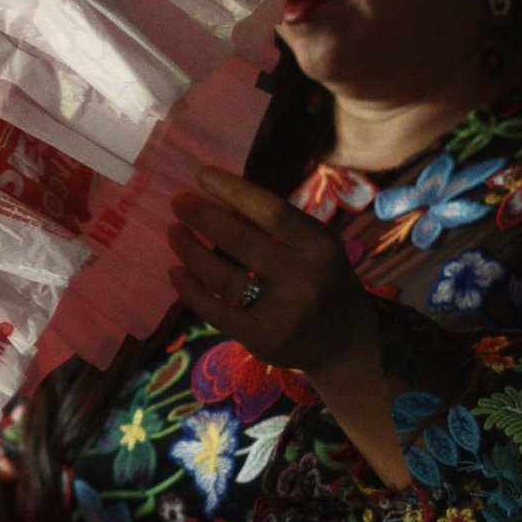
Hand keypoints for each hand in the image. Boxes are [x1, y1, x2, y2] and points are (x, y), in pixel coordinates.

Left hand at [170, 167, 372, 384]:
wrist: (347, 346)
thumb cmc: (324, 283)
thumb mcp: (315, 249)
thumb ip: (278, 228)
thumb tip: (221, 201)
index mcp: (320, 247)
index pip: (272, 212)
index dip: (234, 190)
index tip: (202, 175)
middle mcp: (304, 278)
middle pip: (242, 241)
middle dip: (203, 217)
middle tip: (178, 202)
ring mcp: (283, 313)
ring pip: (223, 277)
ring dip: (191, 251)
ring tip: (174, 232)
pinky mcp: (263, 340)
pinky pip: (216, 312)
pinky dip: (191, 290)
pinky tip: (175, 272)